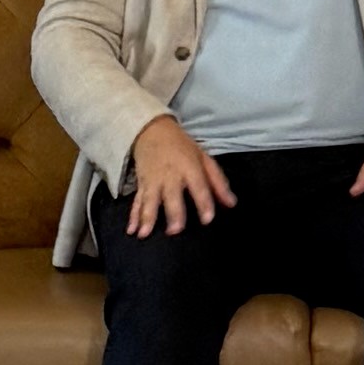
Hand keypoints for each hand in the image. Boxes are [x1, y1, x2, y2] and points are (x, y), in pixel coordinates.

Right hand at [126, 114, 233, 236]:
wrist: (152, 130)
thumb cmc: (182, 147)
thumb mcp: (204, 158)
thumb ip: (218, 182)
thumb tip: (232, 204)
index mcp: (190, 168)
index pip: (199, 186)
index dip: (204, 202)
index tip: (207, 219)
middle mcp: (171, 175)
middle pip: (172, 195)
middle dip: (173, 213)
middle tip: (175, 231)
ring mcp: (153, 180)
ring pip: (150, 200)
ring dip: (147, 217)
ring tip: (144, 234)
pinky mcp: (141, 183)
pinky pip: (137, 201)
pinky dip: (133, 216)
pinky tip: (131, 230)